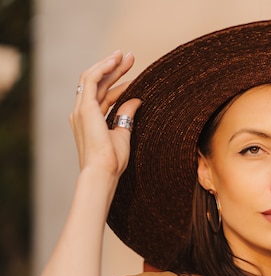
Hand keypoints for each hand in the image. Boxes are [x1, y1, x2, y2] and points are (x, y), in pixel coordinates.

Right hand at [70, 51, 141, 177]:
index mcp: (90, 120)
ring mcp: (81, 110)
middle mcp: (82, 113)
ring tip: (125, 55)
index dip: (118, 84)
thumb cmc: (112, 160)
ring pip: (93, 78)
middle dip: (114, 69)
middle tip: (130, 57)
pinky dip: (102, 69)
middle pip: (98, 84)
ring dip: (109, 65)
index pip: (104, 96)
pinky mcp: (85, 108)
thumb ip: (126, 115)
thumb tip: (137, 100)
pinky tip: (114, 61)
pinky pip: (90, 80)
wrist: (102, 171)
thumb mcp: (123, 133)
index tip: (134, 77)